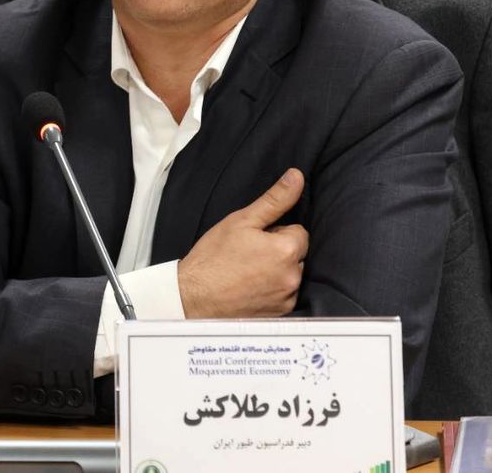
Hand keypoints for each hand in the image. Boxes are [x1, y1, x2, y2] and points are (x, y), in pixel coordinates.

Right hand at [177, 168, 307, 318]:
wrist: (193, 298)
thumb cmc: (213, 258)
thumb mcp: (241, 220)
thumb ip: (274, 199)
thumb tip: (296, 177)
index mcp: (286, 250)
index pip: (298, 231)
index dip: (276, 231)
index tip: (255, 239)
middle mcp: (292, 277)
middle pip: (296, 254)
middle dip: (279, 251)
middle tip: (249, 254)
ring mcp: (286, 299)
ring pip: (290, 275)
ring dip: (277, 271)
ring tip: (247, 272)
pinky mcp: (279, 314)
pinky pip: (284, 295)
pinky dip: (272, 291)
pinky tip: (249, 288)